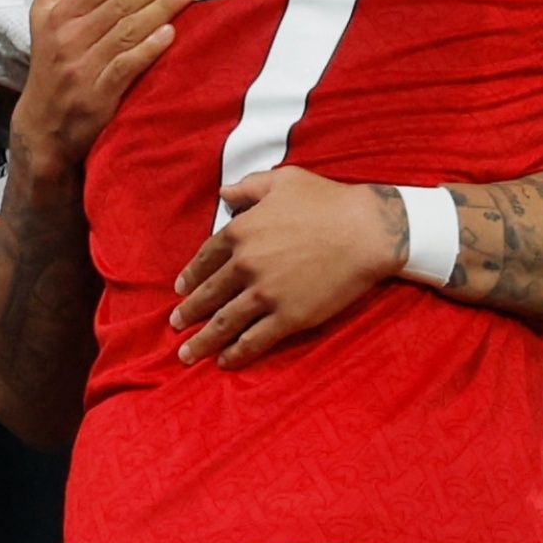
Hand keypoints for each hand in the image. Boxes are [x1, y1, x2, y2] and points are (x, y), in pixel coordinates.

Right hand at [12, 0, 192, 182]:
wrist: (42, 127)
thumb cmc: (49, 63)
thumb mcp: (41, 15)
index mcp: (58, 15)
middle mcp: (69, 39)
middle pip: (119, 3)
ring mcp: (83, 68)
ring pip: (126, 31)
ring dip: (160, 9)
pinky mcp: (97, 96)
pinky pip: (125, 68)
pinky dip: (147, 50)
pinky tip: (170, 34)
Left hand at [169, 167, 404, 368]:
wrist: (366, 230)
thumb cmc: (327, 201)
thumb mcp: (282, 181)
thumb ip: (248, 187)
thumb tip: (223, 194)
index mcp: (240, 232)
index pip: (205, 259)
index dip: (191, 276)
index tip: (181, 289)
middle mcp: (245, 265)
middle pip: (208, 294)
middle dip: (189, 312)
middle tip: (176, 324)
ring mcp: (265, 294)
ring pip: (224, 322)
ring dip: (203, 341)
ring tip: (187, 354)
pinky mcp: (288, 317)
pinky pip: (255, 340)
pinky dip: (236, 353)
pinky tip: (225, 361)